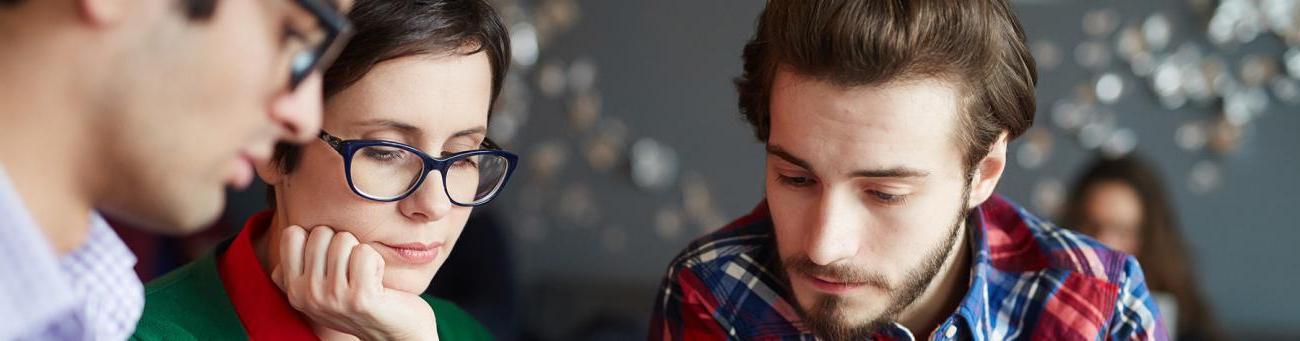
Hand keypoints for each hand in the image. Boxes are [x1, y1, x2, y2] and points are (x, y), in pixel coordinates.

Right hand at [272, 225, 438, 340]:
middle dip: (343, 243)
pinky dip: (376, 260)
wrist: (393, 333)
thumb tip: (292, 234)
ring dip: (361, 252)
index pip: (292, 234)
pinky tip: (377, 281)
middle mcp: (307, 295)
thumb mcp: (321, 288)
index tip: (332, 259)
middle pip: (321, 232)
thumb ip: (302, 266)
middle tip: (352, 270)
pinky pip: (364, 252)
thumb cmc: (360, 300)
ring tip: (365, 276)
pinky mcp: (360, 297)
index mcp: (293, 289)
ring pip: (343, 240)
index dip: (319, 237)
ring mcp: (333, 297)